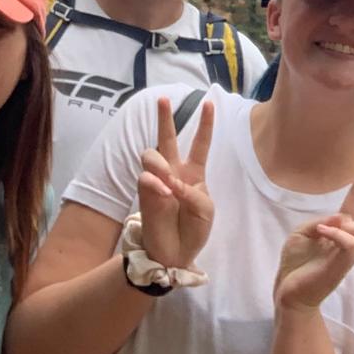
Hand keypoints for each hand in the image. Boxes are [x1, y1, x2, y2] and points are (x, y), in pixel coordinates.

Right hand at [138, 96, 214, 268]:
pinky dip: (155, 183)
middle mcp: (174, 172)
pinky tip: (164, 192)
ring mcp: (157, 181)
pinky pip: (145, 178)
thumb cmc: (194, 230)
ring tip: (167, 179)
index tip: (209, 103)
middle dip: (164, 118)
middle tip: (162, 99)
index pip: (200, 144)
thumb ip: (194, 193)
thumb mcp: (206, 211)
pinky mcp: (145, 193)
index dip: (205, 124)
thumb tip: (172, 183)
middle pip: (167, 139)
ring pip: (151, 154)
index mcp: (194, 173)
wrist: (177, 253)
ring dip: (159, 163)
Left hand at [273, 163, 353, 311]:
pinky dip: (338, 233)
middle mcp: (348, 240)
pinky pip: (351, 243)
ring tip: (335, 227)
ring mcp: (348, 254)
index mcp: (339, 229)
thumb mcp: (302, 232)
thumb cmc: (296, 262)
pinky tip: (324, 232)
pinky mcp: (343, 265)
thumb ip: (322, 220)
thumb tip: (343, 218)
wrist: (288, 290)